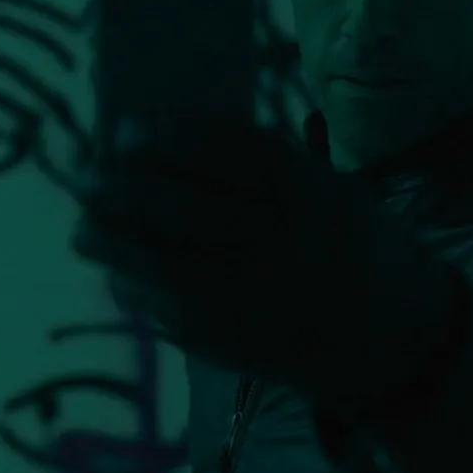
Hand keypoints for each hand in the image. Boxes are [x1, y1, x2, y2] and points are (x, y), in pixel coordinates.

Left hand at [71, 118, 444, 397]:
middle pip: (178, 207)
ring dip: (109, 240)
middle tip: (88, 175)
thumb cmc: (342, 241)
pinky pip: (160, 308)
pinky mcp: (225, 342)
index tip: (125, 130)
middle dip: (121, 188)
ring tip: (85, 226)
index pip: (217, 150)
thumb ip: (254, 163)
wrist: (387, 337)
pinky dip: (128, 284)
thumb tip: (157, 132)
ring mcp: (248, 298)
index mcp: (303, 192)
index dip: (160, 137)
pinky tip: (116, 268)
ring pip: (157, 263)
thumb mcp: (323, 185)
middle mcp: (276, 243)